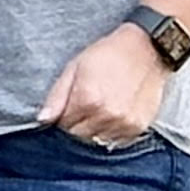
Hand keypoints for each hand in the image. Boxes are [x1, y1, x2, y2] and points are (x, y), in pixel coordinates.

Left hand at [38, 26, 173, 149]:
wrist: (147, 49)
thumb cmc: (108, 54)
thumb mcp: (75, 67)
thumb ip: (57, 96)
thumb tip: (42, 120)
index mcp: (86, 99)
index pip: (63, 125)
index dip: (63, 117)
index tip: (70, 107)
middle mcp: (105, 114)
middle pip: (79, 136)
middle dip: (77, 126)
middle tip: (85, 108)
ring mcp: (123, 123)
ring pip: (97, 141)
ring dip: (94, 130)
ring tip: (101, 110)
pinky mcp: (137, 127)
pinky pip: (116, 141)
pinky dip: (111, 133)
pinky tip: (113, 115)